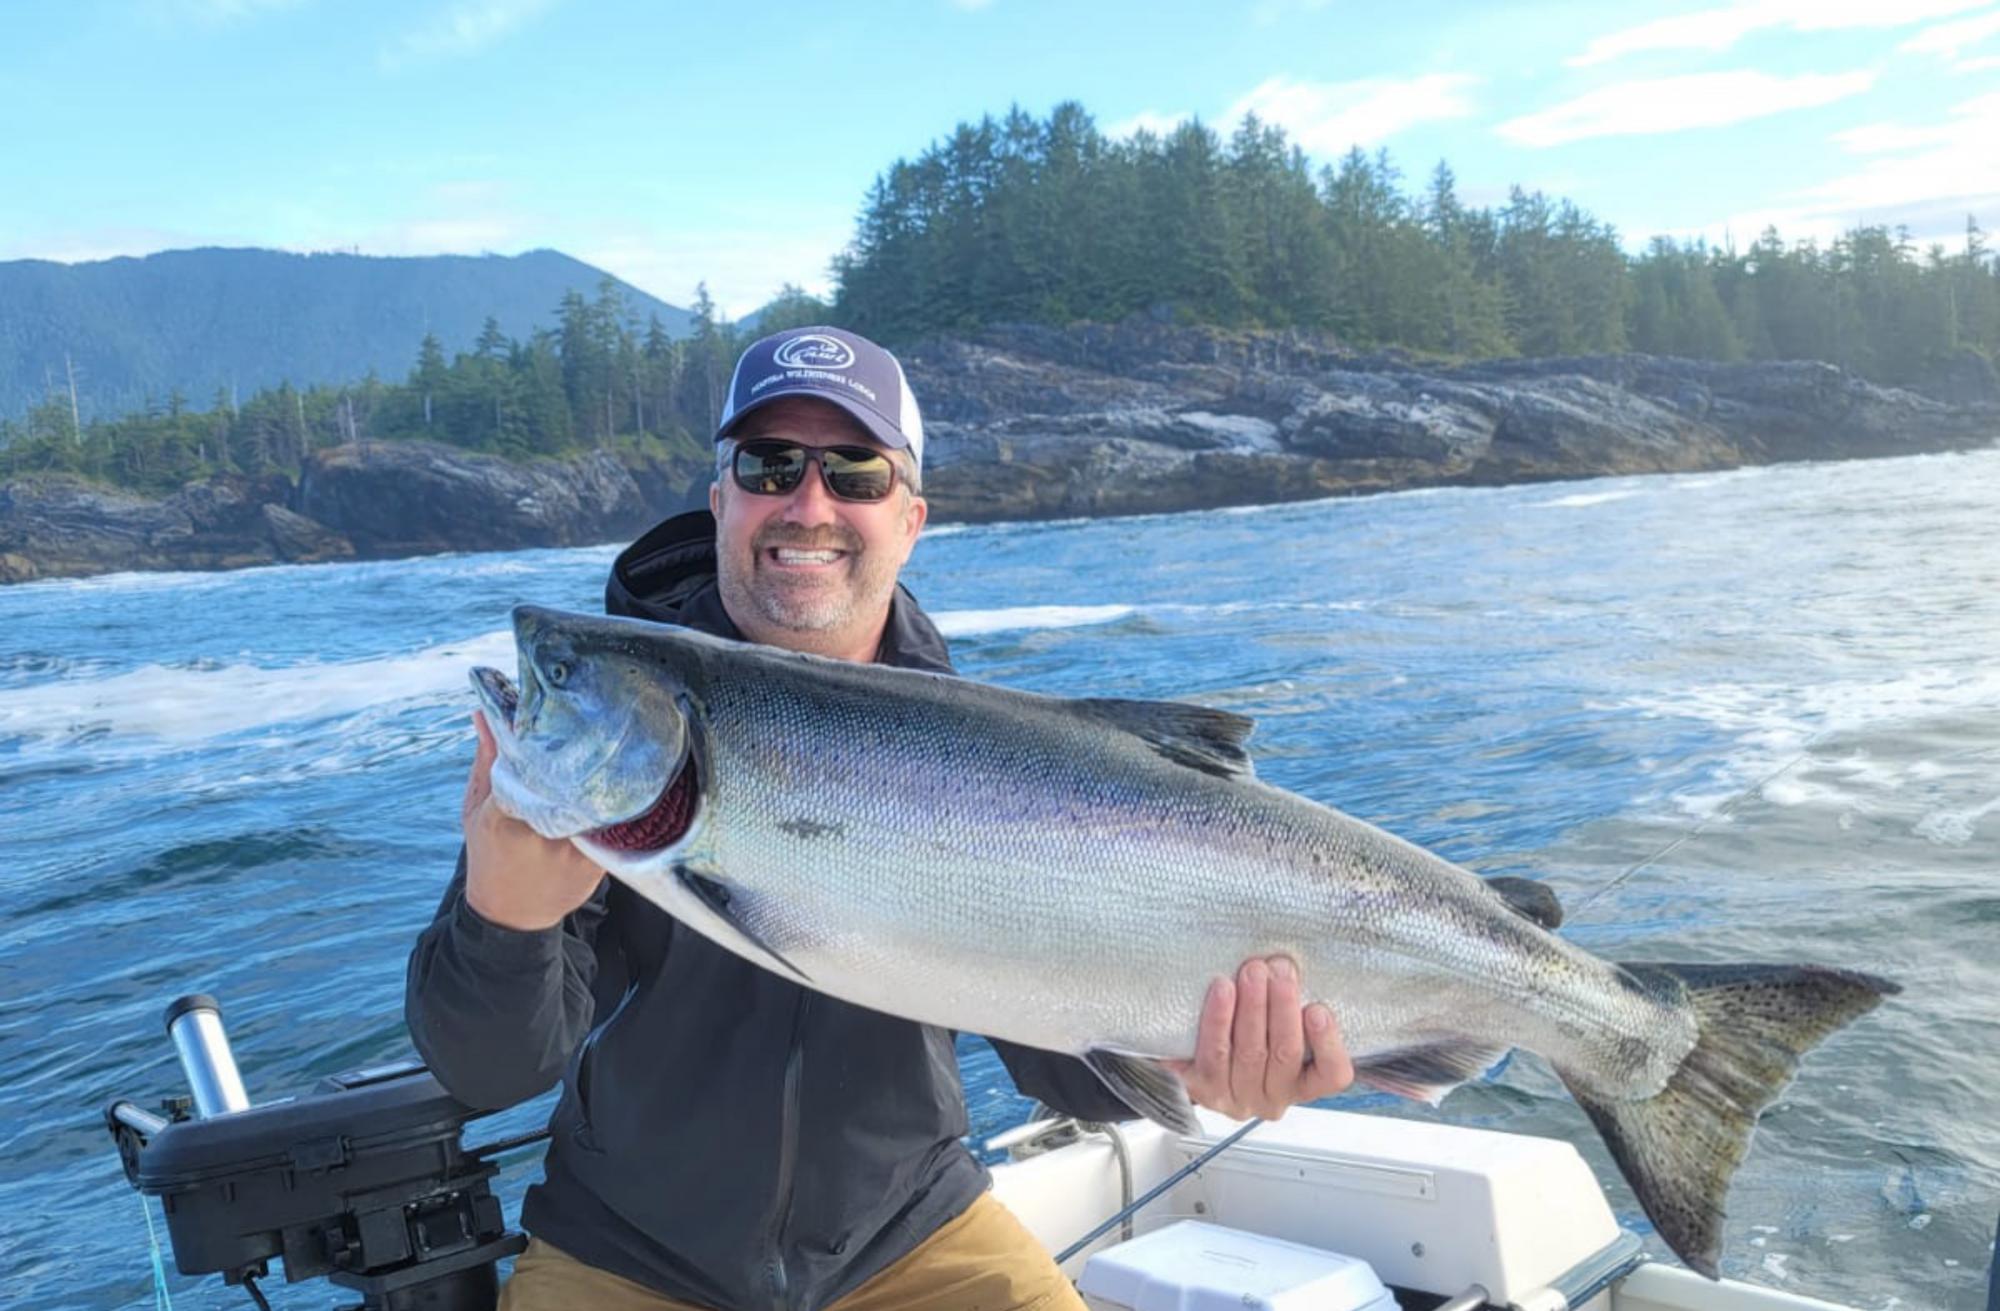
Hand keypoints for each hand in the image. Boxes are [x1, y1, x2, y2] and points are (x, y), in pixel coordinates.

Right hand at [462, 711, 605, 930]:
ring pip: (596, 798)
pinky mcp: (594, 863)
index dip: (548, 735)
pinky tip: (626, 784)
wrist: (511, 914)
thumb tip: (486, 710)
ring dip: (607, 775)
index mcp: (503, 813)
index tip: (563, 712)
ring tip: (618, 747)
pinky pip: (613, 824)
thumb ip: (487, 760)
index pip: (530, 761)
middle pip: (570, 776)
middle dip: (584, 750)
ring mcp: (570, 849)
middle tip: (599, 720)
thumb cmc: (490, 853)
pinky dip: (617, 804)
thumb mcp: (477, 807)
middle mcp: (539, 830)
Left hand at [1167, 957, 1353, 1120]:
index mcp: (1305, 1085)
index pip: (1332, 1074)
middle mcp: (1273, 1099)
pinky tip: (1223, 989)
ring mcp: (1237, 1098)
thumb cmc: (1253, 1027)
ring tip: (1253, 971)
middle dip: (1282, 1006)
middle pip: (1284, 1054)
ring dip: (1253, 1007)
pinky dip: (1218, 1020)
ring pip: (1250, 1053)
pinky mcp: (1202, 1089)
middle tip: (1280, 968)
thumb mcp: (1281, 1020)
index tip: (1318, 1008)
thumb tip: (1293, 967)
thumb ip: (1294, 1004)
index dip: (1327, 1043)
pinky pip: (1213, 1055)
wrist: (1198, 1051)